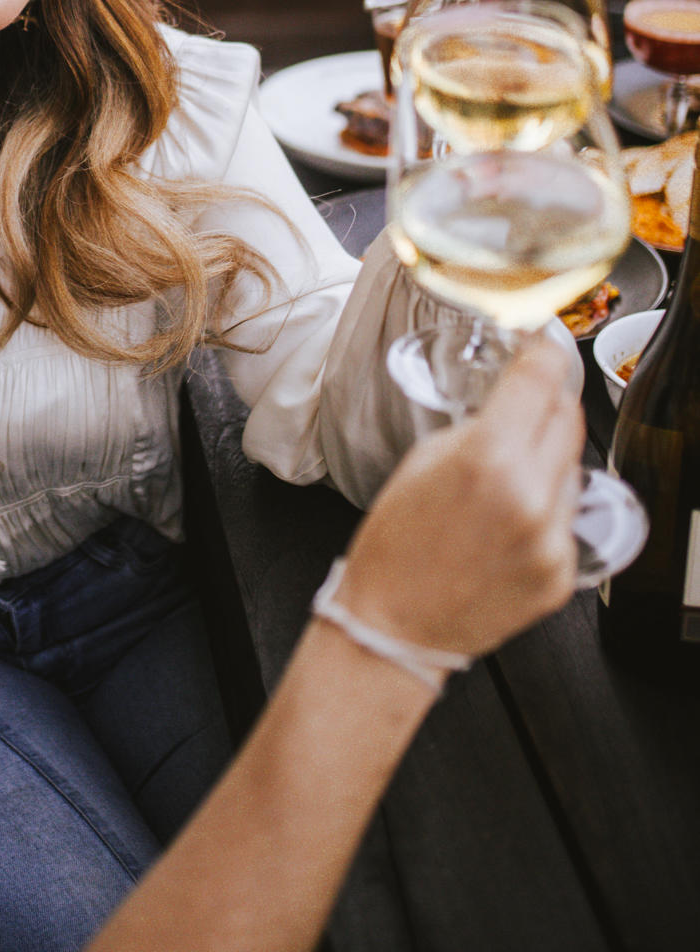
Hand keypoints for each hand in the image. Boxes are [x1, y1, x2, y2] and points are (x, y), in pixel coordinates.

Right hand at [339, 332, 582, 661]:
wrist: (396, 625)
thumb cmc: (396, 545)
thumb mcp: (424, 459)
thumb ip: (479, 425)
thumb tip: (515, 398)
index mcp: (489, 460)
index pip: (541, 379)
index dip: (542, 351)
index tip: (539, 345)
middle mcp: (532, 498)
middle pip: (568, 416)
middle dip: (547, 399)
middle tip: (524, 398)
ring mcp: (554, 541)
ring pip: (574, 466)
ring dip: (547, 455)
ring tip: (506, 471)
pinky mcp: (564, 573)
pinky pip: (569, 516)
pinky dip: (547, 505)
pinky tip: (509, 517)